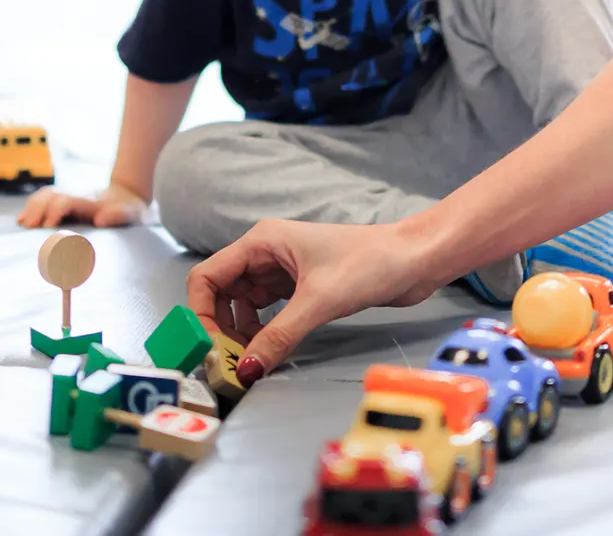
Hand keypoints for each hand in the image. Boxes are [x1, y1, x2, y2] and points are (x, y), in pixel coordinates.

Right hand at [17, 181, 147, 228]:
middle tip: (28, 227)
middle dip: (37, 209)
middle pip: (51, 196)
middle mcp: (76, 197)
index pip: (67, 200)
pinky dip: (31, 207)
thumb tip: (101, 219)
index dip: (56, 210)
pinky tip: (22, 220)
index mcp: (90, 202)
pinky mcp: (64, 203)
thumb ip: (119, 215)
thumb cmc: (130, 211)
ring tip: (22, 224)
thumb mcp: (132, 213)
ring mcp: (69, 198)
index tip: (49, 226)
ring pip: (45, 196)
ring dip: (32, 207)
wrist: (128, 196)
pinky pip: (43, 200)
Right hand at [186, 217, 439, 382]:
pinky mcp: (300, 286)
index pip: (208, 276)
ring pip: (242, 304)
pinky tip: (270, 349)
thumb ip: (278, 336)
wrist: (413, 259)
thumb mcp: (319, 302)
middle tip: (228, 363)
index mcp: (262, 241)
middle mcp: (266, 252)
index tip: (208, 348)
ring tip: (251, 360)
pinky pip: (266, 311)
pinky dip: (262, 331)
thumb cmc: (369, 263)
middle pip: (221, 292)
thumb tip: (245, 370)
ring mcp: (282, 269)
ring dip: (240, 333)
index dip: (199, 313)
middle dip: (218, 327)